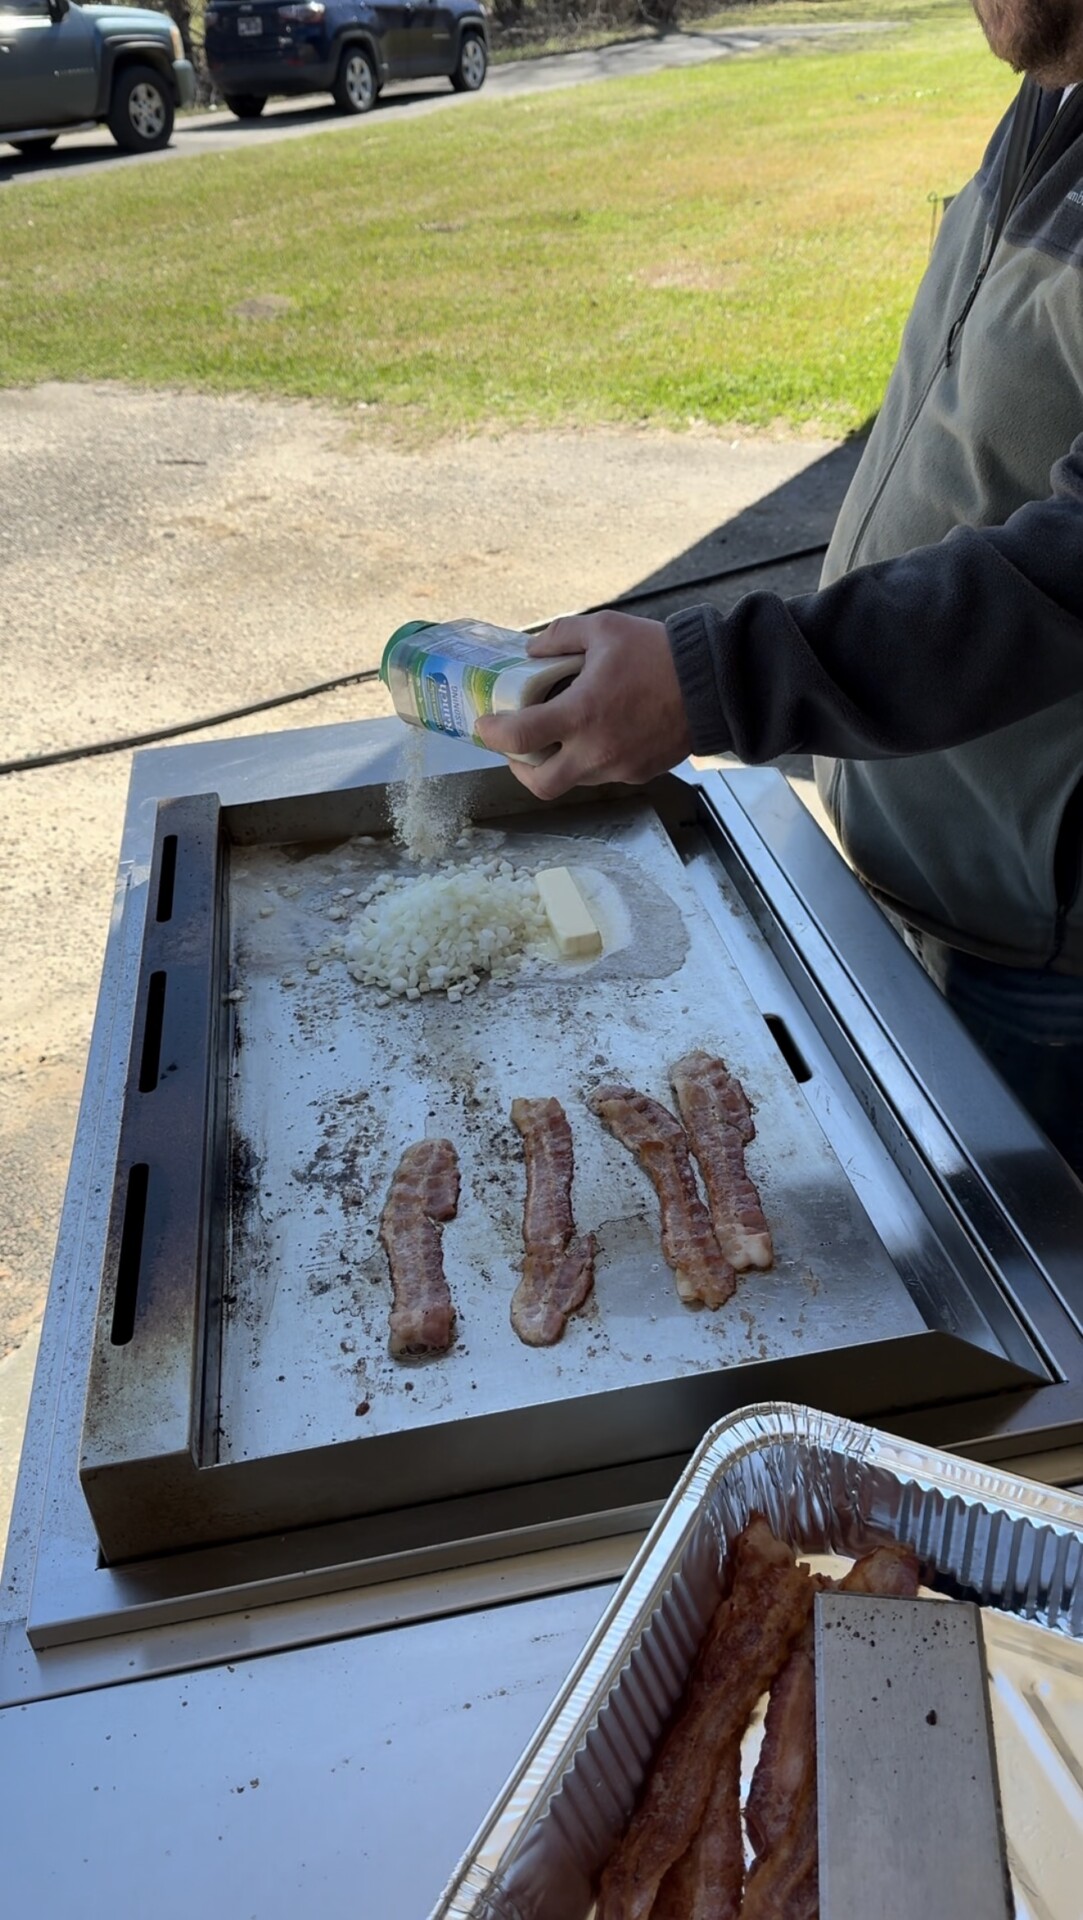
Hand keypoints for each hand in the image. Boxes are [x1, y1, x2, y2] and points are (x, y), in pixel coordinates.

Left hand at [474, 611, 692, 800]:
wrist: (715, 685)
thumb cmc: (660, 654)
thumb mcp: (605, 628)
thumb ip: (560, 636)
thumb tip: (532, 650)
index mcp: (581, 714)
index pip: (519, 738)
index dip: (493, 735)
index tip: (486, 724)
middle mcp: (595, 751)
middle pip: (540, 785)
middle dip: (519, 769)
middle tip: (517, 748)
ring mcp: (618, 767)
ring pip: (572, 780)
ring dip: (557, 762)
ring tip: (560, 733)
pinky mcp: (638, 774)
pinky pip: (602, 774)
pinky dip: (589, 759)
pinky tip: (599, 734)